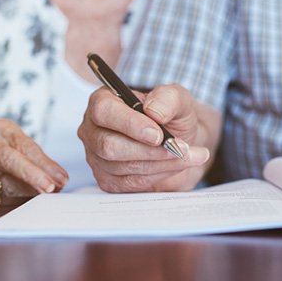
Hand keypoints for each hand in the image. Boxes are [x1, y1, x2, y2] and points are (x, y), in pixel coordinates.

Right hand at [0, 118, 68, 195]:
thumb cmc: (11, 153)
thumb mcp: (24, 148)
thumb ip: (41, 161)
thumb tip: (61, 180)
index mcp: (2, 128)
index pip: (25, 146)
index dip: (44, 163)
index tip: (61, 177)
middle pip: (10, 160)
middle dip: (32, 175)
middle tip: (51, 187)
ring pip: (5, 181)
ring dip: (29, 190)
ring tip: (46, 194)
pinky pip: (0, 194)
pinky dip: (18, 198)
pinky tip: (31, 199)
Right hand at [78, 84, 211, 191]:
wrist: (181, 140)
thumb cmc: (172, 116)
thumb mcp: (177, 98)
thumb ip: (168, 97)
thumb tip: (154, 111)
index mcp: (103, 101)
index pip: (104, 111)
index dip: (130, 124)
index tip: (158, 134)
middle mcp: (94, 129)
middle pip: (109, 145)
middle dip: (149, 150)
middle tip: (179, 148)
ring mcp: (97, 157)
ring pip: (122, 167)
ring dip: (161, 163)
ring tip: (186, 154)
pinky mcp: (109, 180)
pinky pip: (130, 183)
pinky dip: (158, 174)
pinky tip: (176, 165)